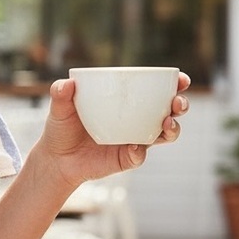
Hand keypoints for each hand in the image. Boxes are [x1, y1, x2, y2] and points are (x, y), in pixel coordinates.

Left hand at [37, 72, 190, 187]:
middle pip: (169, 112)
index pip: (156, 90)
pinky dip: (140, 151)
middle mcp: (137, 120)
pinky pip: (139, 155)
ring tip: (166, 124)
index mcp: (127, 103)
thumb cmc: (61, 128)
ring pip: (164, 135)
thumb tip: (66, 84)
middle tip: (177, 103)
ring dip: (172, 129)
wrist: (56, 159)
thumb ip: (61, 94)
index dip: (174, 84)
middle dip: (180, 105)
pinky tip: (135, 147)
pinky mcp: (127, 159)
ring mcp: (135, 140)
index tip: (181, 79)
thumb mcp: (59, 109)